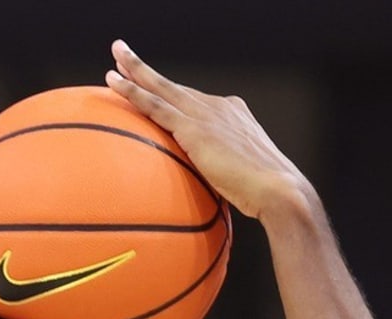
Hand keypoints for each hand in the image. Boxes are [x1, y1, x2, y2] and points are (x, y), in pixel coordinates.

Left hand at [105, 40, 311, 222]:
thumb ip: (217, 172)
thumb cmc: (261, 193)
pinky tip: (114, 82)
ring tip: (115, 55)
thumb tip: (203, 190)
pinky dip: (134, 92)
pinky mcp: (194, 127)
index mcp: (230, 115)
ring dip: (134, 71)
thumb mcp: (237, 175)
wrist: (277, 189)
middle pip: (173, 86)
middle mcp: (218, 106)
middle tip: (121, 51)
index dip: (168, 92)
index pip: (191, 101)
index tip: (151, 84)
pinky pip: (156, 105)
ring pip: (161, 88)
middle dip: (145, 69)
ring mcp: (206, 114)